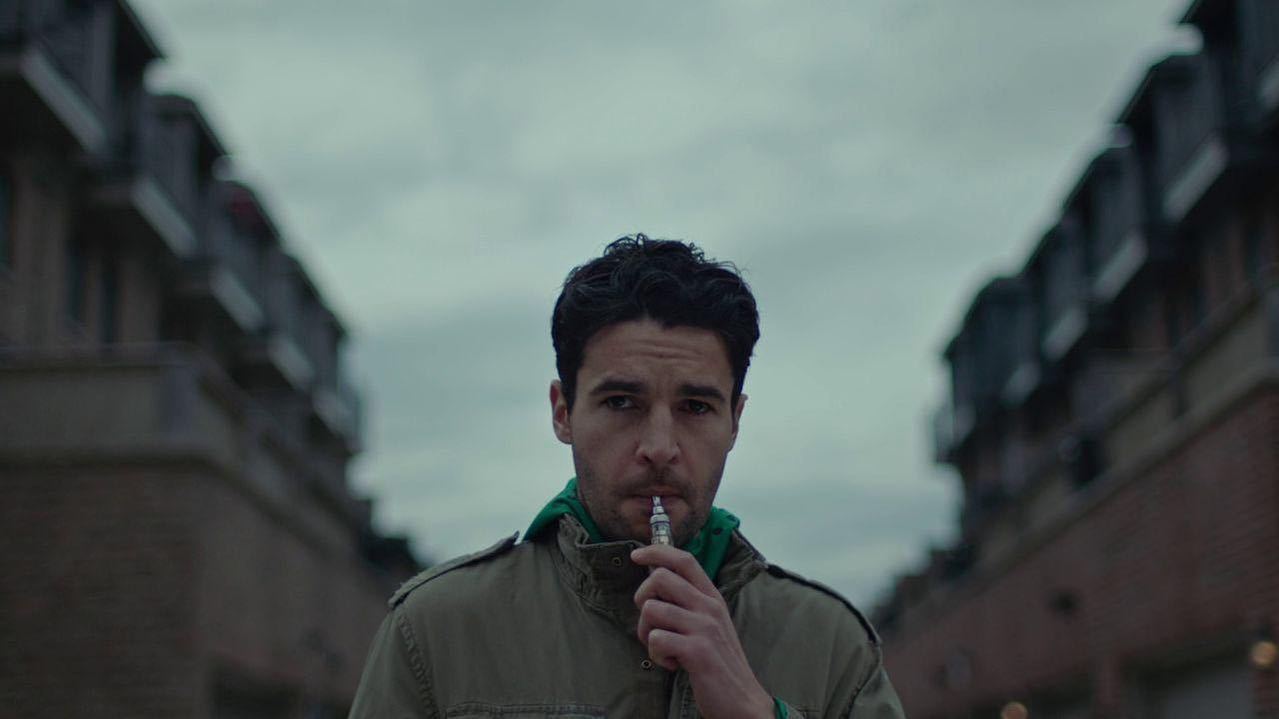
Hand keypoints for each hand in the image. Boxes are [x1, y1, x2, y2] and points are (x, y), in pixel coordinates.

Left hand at [631, 545, 773, 718]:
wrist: (742, 700)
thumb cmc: (720, 662)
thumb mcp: (711, 624)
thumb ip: (690, 603)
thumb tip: (656, 585)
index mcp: (712, 597)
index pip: (684, 560)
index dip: (656, 551)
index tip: (636, 555)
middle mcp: (709, 606)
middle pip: (659, 578)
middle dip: (642, 598)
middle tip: (651, 623)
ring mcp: (704, 627)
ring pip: (651, 609)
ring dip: (646, 633)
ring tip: (663, 648)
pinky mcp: (696, 650)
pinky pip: (656, 639)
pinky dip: (656, 655)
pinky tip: (673, 663)